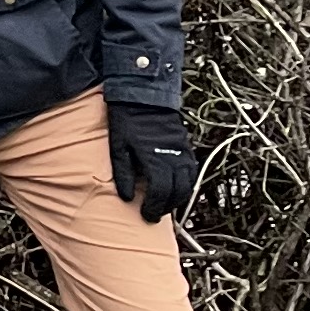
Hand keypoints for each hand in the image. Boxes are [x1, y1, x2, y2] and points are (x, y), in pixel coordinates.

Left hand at [107, 101, 193, 224]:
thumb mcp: (118, 146)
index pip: (160, 193)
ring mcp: (183, 151)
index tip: (146, 216)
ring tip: (165, 205)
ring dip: (179, 197)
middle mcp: (174, 157)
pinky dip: (186, 183)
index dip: (153, 208)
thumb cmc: (126, 120)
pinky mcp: (186, 145)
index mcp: (155, 159)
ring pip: (188, 182)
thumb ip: (123, 173)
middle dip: (167, 206)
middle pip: (177, 191)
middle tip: (155, 215)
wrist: (144, 94)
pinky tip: (176, 187)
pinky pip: (192, 170)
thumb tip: (126, 198)